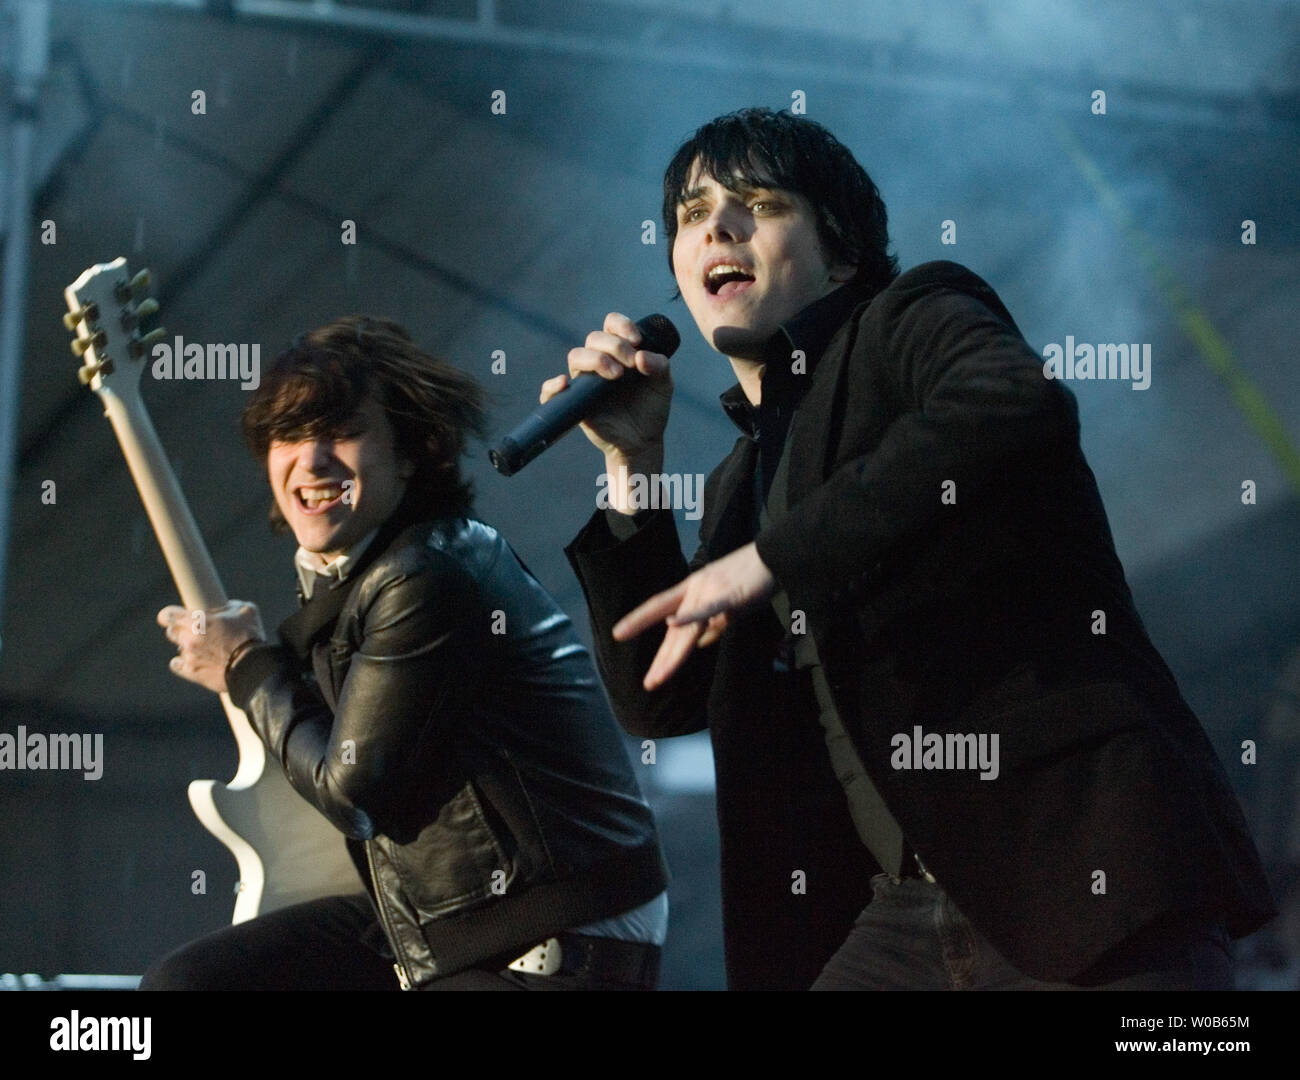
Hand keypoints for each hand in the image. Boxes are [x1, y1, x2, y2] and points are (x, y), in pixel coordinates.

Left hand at [159, 600, 264, 694]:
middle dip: (181, 630)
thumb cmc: (250, 637)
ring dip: (188, 647)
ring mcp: (188, 657)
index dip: (169, 615)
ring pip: (179, 648)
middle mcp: (188, 638)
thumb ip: (231, 606)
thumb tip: (226, 607)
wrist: (253, 667)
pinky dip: (184, 663)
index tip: (174, 616)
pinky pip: (178, 665)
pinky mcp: (192, 673)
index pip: (167, 615)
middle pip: (172, 631)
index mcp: (197, 621)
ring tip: (205, 649)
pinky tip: (196, 661)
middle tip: (197, 631)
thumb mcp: (247, 612)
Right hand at [539, 311, 672, 465]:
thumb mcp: (663, 385)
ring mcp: (585, 381)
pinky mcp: (574, 402)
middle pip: (594, 338)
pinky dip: (552, 386)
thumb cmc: (650, 408)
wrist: (642, 440)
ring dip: (595, 360)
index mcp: (619, 351)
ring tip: (616, 376)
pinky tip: (564, 384)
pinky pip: (550, 392)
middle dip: (614, 346)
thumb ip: (659, 366)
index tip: (637, 341)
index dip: (622, 326)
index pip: (611, 324)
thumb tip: (640, 356)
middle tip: (631, 366)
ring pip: (576, 356)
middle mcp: (599, 361)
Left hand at [612, 542, 775, 689]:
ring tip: (658, 677)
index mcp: (693, 589)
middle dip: (662, 658)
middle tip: (649, 683)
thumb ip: (713, 624)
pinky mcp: (728, 595)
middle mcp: (695, 590)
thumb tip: (699, 644)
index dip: (639, 620)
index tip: (619, 633)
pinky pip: (707, 610)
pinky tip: (672, 624)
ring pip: (686, 629)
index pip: (660, 607)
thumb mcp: (727, 603)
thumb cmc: (752, 578)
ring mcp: (709, 592)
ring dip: (672, 656)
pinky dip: (690, 617)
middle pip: (672, 628)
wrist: (774, 553)